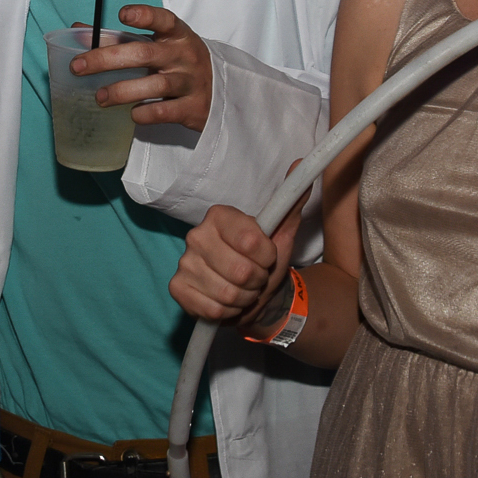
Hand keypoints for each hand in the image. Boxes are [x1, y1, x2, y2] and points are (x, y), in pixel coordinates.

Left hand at [73, 5, 212, 130]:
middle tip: (79, 66)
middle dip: (107, 59)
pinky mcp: (192, 108)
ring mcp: (190, 82)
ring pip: (155, 84)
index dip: (145, 16)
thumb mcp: (158, 46)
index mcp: (177, 36)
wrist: (221, 93)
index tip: (123, 14)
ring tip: (100, 97)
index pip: (164, 20)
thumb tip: (78, 31)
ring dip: (122, 91)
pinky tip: (132, 114)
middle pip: (145, 53)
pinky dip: (145, 113)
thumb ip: (120, 39)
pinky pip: (165, 111)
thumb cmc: (179, 64)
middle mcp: (185, 56)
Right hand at [169, 201, 299, 324]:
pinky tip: (228, 303)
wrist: (253, 293)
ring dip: (245, 298)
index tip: (267, 257)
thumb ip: (290, 202)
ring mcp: (184, 262)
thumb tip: (299, 165)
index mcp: (219, 216)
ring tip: (244, 290)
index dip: (267, 256)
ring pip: (228, 294)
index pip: (250, 241)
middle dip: (257, 280)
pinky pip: (213, 309)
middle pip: (241, 271)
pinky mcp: (177, 288)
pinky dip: (228, 312)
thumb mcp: (282, 233)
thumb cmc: (265, 261)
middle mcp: (196, 235)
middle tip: (256, 277)